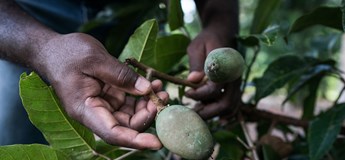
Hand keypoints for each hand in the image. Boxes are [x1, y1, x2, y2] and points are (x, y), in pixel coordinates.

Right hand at [36, 33, 167, 149]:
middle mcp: (95, 112)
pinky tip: (152, 83)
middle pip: (126, 125)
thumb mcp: (95, 59)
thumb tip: (146, 90)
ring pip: (130, 114)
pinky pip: (129, 101)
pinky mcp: (109, 95)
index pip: (113, 133)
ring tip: (159, 86)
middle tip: (163, 96)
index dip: (136, 140)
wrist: (52, 49)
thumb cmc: (67, 53)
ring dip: (148, 104)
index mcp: (85, 109)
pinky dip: (142, 95)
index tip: (157, 142)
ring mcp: (103, 104)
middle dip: (148, 114)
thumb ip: (121, 75)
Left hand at [186, 28, 240, 118]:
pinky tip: (213, 116)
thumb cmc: (207, 40)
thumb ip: (196, 63)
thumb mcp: (197, 46)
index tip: (187, 93)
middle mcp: (234, 77)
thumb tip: (193, 80)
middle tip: (192, 112)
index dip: (199, 94)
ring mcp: (237, 83)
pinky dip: (225, 113)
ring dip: (215, 114)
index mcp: (225, 66)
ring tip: (199, 113)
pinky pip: (234, 104)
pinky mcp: (235, 87)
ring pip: (231, 106)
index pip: (214, 88)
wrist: (222, 34)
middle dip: (208, 111)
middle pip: (226, 103)